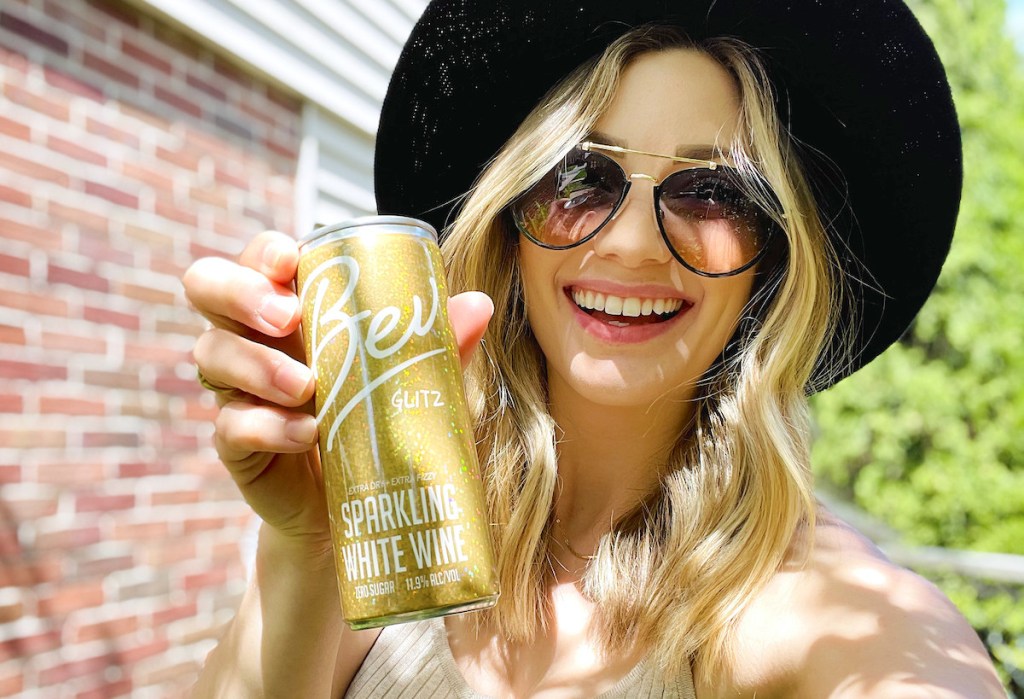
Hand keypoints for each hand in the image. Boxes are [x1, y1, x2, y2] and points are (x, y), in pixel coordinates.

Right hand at [183, 230, 492, 559]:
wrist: (363, 501)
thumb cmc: (382, 418)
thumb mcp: (411, 378)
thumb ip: (435, 343)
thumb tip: (479, 305)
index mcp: (292, 307)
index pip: (259, 259)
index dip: (264, 252)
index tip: (292, 260)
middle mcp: (253, 338)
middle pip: (206, 287)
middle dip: (240, 292)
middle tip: (286, 317)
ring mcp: (237, 389)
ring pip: (212, 355)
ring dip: (258, 365)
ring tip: (308, 388)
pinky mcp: (236, 444)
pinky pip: (231, 425)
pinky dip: (267, 426)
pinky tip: (306, 433)